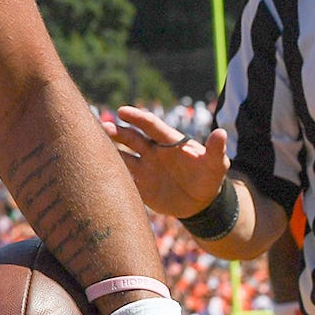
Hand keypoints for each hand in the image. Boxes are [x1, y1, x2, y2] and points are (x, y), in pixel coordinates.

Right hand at [105, 105, 230, 218]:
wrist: (201, 203)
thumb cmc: (209, 178)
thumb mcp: (216, 165)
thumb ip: (216, 150)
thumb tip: (221, 132)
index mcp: (169, 142)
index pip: (150, 125)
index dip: (137, 118)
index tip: (122, 111)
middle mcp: (152, 151)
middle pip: (131, 138)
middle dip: (117, 132)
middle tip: (103, 127)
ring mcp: (144, 167)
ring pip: (122, 155)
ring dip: (109, 150)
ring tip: (93, 146)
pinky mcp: (139, 185)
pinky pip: (123, 178)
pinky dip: (111, 174)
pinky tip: (97, 172)